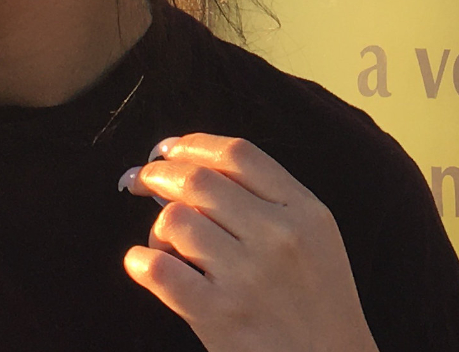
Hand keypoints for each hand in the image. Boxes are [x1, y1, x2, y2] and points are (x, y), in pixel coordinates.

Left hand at [120, 133, 379, 351]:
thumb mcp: (316, 237)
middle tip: (144, 179)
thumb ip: (271, 201)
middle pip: (200, 181)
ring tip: (164, 242)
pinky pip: (159, 271)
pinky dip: (140, 261)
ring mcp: (246, 275)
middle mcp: (278, 236)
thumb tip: (196, 170)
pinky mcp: (217, 313)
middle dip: (160, 173)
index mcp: (305, 211)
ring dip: (157, 226)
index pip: (240, 156)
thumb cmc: (318, 299)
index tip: (171, 149)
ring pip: (175, 221)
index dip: (194, 144)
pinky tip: (143, 263)